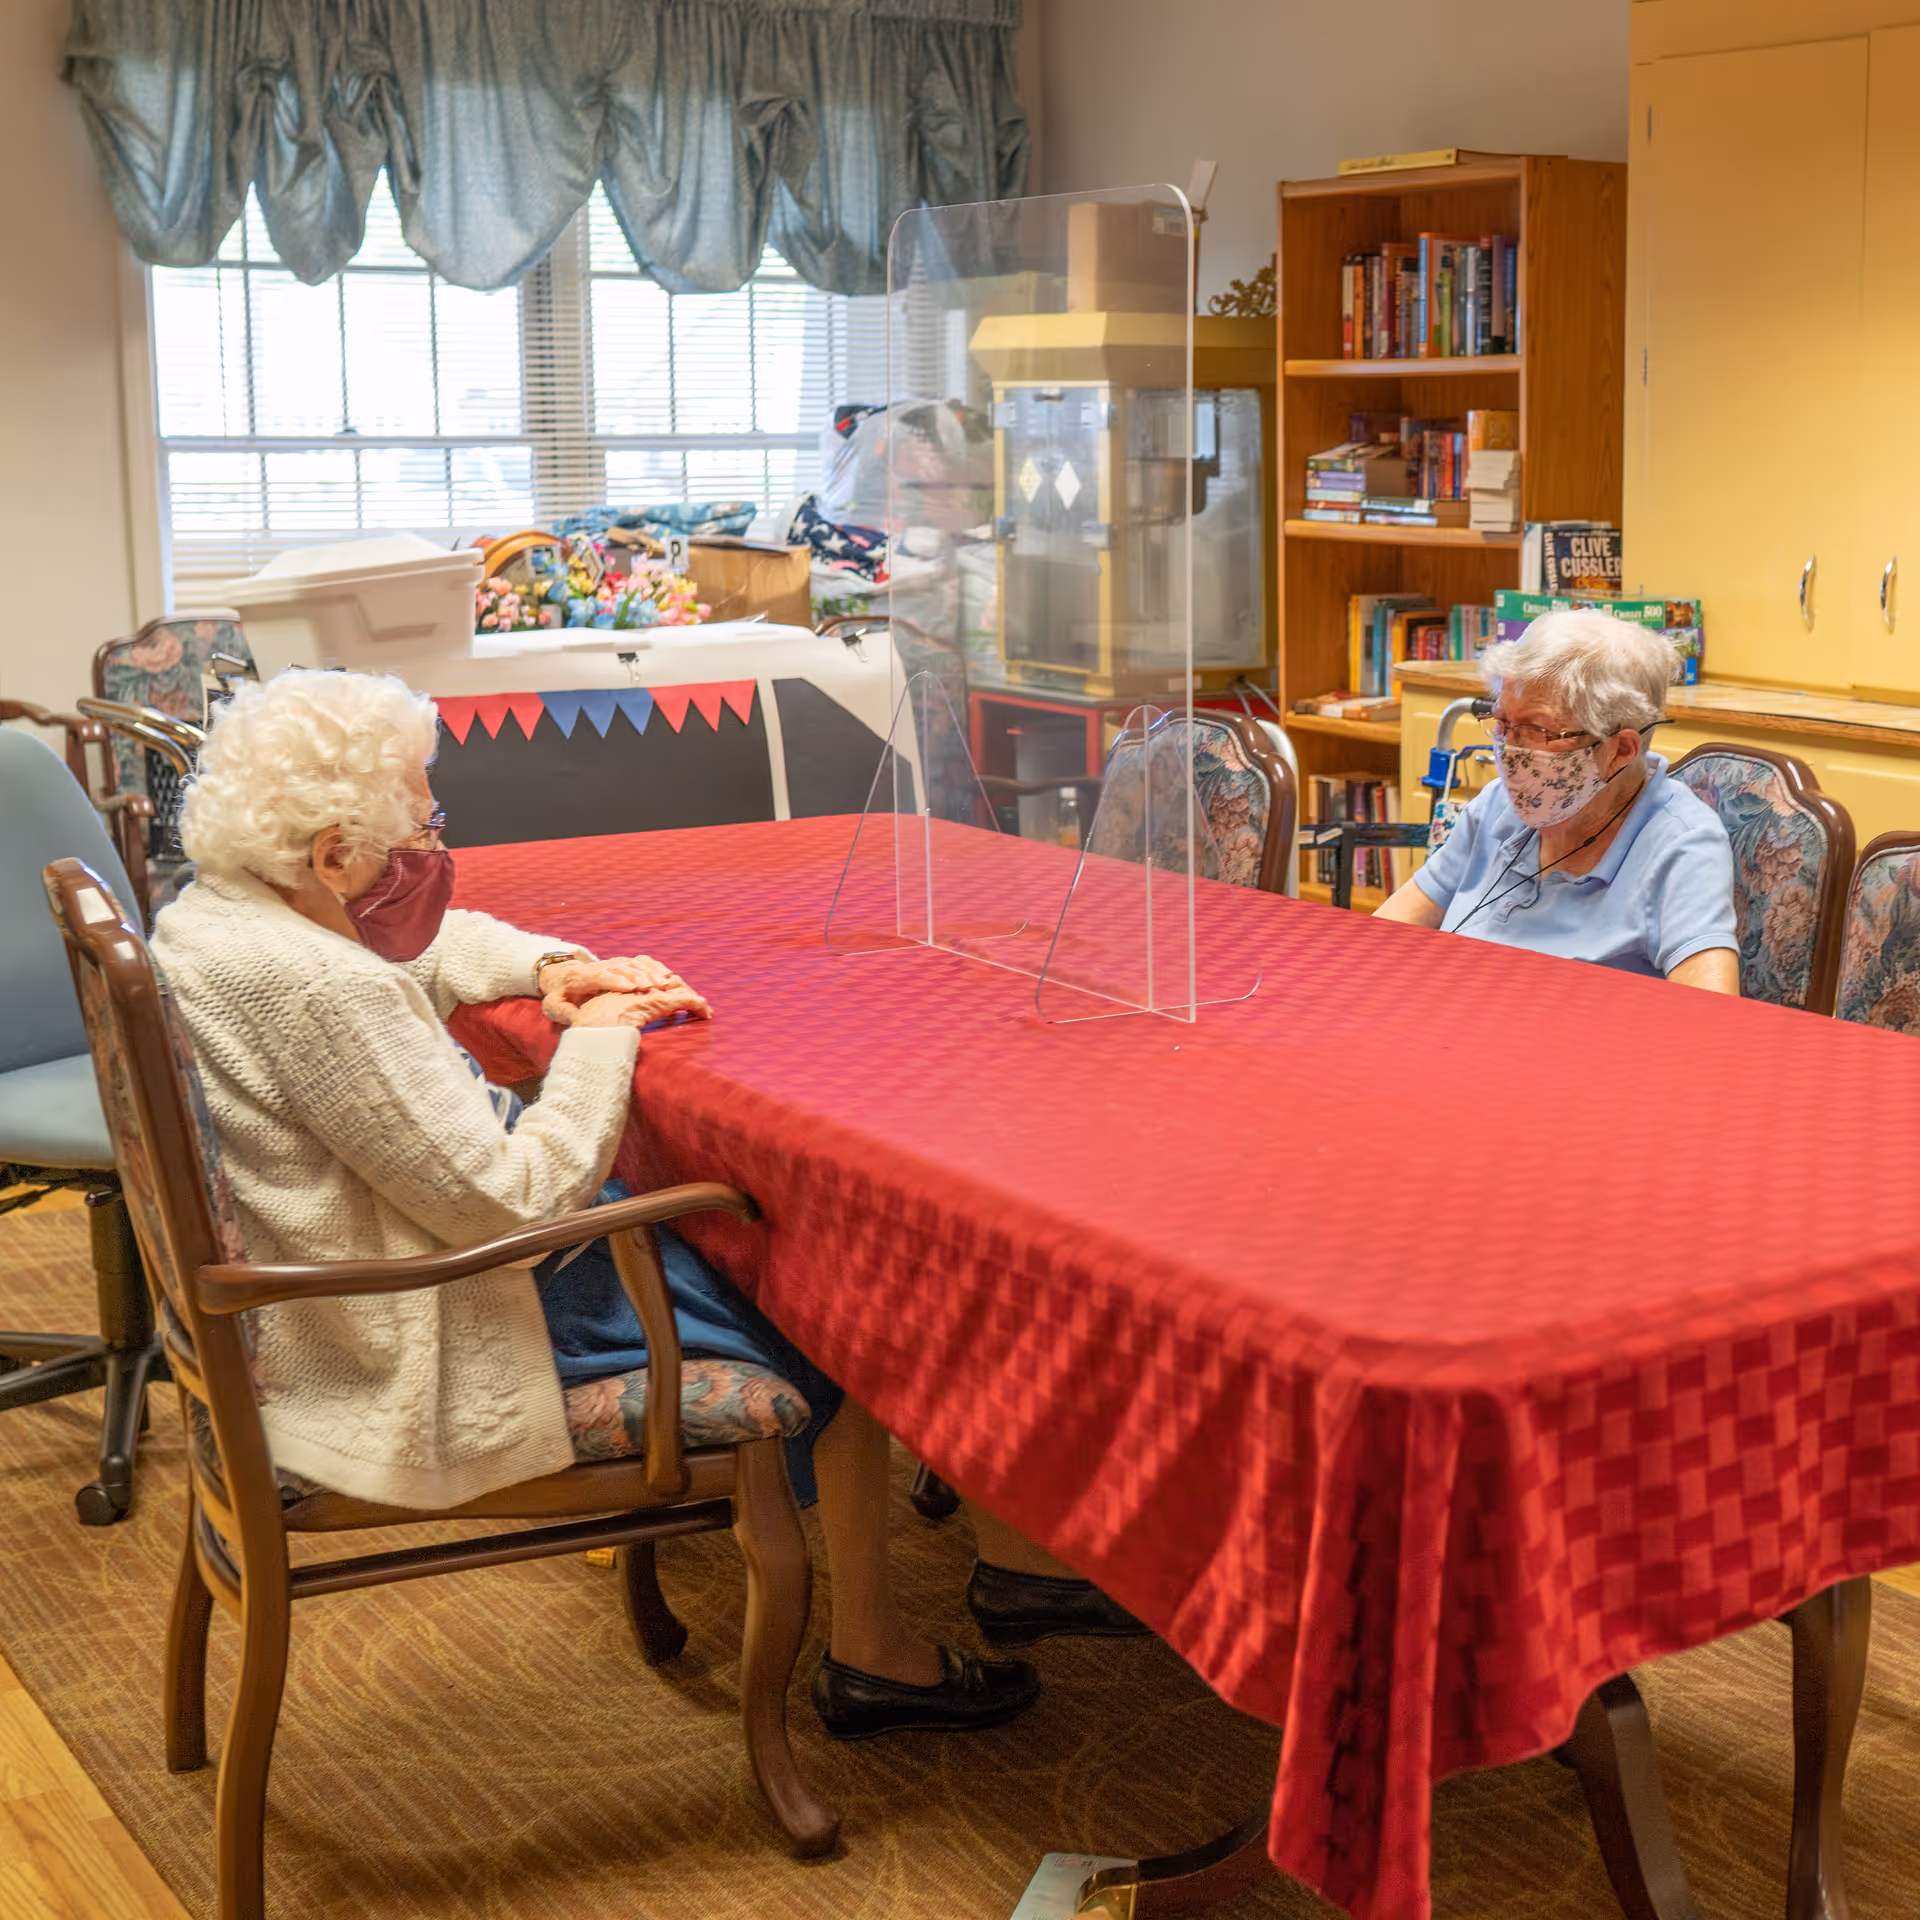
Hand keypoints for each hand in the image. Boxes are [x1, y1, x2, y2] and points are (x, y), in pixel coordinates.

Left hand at [540, 954, 705, 1024]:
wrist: (563, 976)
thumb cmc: (562, 996)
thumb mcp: (553, 1006)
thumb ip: (561, 1011)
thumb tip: (574, 1017)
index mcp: (580, 977)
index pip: (599, 976)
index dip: (615, 980)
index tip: (631, 988)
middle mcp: (599, 966)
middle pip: (620, 968)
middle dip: (638, 976)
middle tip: (654, 987)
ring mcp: (613, 963)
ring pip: (634, 963)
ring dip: (651, 972)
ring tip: (665, 984)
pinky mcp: (624, 964)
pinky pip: (642, 962)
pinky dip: (656, 968)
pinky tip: (669, 976)